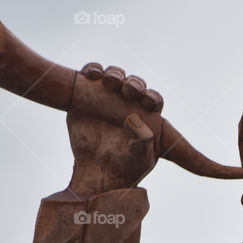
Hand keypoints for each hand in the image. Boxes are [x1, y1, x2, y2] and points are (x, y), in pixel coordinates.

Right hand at [66, 63, 164, 195]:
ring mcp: (109, 98)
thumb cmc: (124, 168)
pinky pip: (93, 73)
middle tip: (128, 91)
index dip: (152, 98)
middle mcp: (129, 105)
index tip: (147, 102)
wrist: (94, 172)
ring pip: (116, 76)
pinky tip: (92, 75)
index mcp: (148, 117)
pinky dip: (93, 69)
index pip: (154, 101)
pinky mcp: (88, 95)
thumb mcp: (139, 157)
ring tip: (110, 82)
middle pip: (136, 84)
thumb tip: (134, 118)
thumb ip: (143, 140)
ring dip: (115, 74)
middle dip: (134, 84)